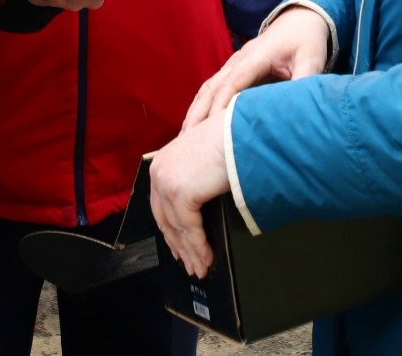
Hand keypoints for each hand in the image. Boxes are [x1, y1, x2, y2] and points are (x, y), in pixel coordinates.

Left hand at [150, 114, 230, 278]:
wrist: (241, 133)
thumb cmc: (232, 141)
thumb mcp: (205, 161)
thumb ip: (196, 179)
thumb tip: (201, 206)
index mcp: (163, 162)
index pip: (162, 205)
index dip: (171, 230)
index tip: (179, 249)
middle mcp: (160, 171)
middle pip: (166, 219)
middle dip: (180, 246)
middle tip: (190, 266)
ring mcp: (167, 182)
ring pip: (177, 228)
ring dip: (191, 252)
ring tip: (201, 268)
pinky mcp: (180, 193)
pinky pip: (189, 229)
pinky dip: (199, 247)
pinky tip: (207, 258)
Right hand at [182, 6, 329, 129]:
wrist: (299, 18)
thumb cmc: (306, 40)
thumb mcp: (312, 59)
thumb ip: (306, 81)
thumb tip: (302, 109)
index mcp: (257, 56)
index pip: (234, 82)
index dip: (221, 104)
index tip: (211, 129)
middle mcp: (239, 59)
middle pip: (212, 87)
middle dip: (198, 113)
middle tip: (185, 142)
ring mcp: (234, 62)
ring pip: (207, 88)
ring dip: (195, 111)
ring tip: (183, 138)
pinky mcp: (234, 68)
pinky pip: (212, 87)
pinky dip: (200, 105)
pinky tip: (194, 122)